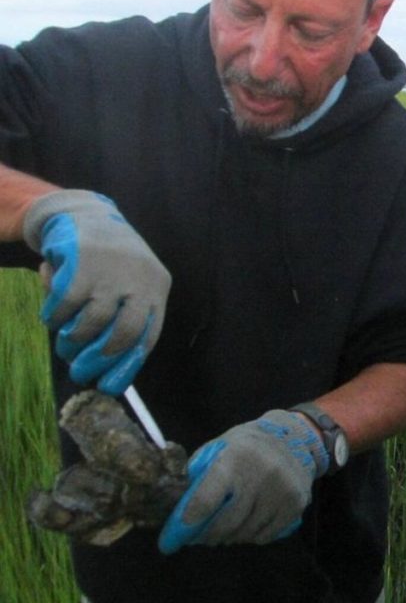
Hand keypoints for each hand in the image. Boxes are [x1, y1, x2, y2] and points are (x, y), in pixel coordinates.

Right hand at [22, 189, 170, 394]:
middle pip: (122, 333)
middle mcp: (139, 281)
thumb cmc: (111, 262)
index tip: (108, 387)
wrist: (87, 214)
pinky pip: (65, 306)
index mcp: (157, 289)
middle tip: (78, 373)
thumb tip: (107, 369)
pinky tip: (51, 320)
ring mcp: (111, 272)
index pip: (147, 336)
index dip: (127, 365)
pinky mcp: (81, 265)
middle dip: (98, 360)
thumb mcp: (130, 283)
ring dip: (73, 342)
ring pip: (91, 323)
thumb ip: (124, 318)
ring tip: (64, 345)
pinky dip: (55, 319)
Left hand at [158, 410, 329, 553]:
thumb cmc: (247, 446)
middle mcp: (261, 474)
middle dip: (206, 535)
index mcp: (234, 458)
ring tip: (223, 530)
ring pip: (245, 533)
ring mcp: (281, 491)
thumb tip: (173, 509)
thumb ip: (197, 476)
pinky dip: (251, 537)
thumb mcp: (219, 449)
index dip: (184, 525)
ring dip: (228, 537)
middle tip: (197, 537)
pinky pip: (265, 536)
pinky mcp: (296, 504)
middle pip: (225, 524)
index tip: (170, 541)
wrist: (294, 437)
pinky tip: (247, 525)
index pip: (205, 501)